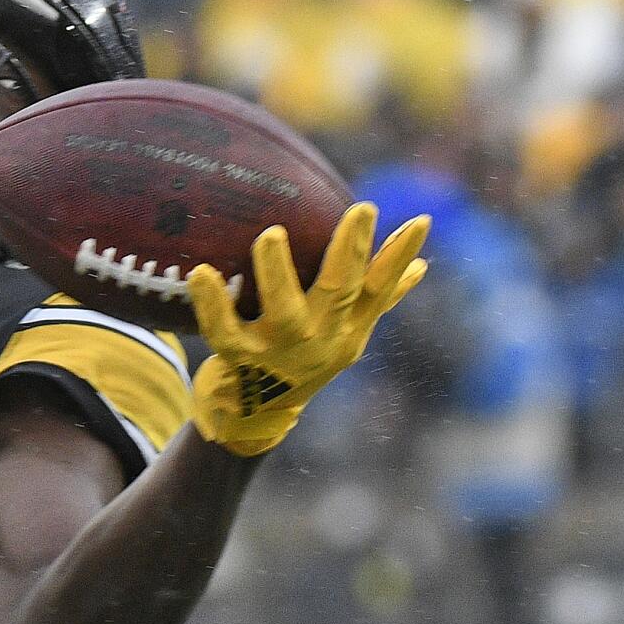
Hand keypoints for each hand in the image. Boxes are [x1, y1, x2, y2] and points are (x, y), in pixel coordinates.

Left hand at [186, 203, 428, 456]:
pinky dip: (212, 304)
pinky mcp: (240, 359)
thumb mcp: (346, 333)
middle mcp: (320, 339)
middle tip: (363, 210)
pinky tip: (200, 273)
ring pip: (283, 311)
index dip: (400, 258)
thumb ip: (378, 298)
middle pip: (341, 293)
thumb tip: (423, 265)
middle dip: (352, 251)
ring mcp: (281, 350)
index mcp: (347, 329)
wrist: (256, 414)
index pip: (381, 289)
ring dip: (278, 272)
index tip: (419, 221)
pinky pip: (222, 331)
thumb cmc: (303, 357)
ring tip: (272, 235)